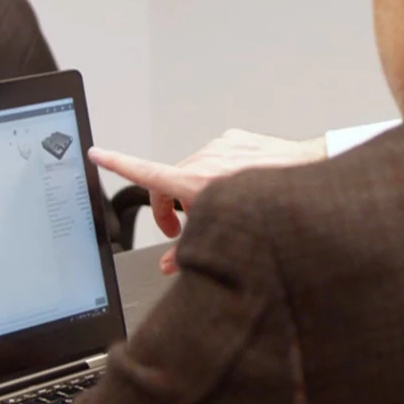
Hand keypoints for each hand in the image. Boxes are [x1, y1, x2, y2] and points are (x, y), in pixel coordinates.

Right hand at [90, 130, 326, 269]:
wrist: (307, 178)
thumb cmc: (271, 212)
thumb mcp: (221, 237)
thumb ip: (189, 250)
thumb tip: (171, 265)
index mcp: (194, 182)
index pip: (145, 172)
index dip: (116, 164)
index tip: (96, 154)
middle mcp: (204, 160)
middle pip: (169, 182)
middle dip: (168, 208)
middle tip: (177, 230)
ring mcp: (221, 146)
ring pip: (194, 171)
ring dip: (196, 191)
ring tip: (218, 211)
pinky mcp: (236, 138)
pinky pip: (217, 157)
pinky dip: (219, 174)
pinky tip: (238, 189)